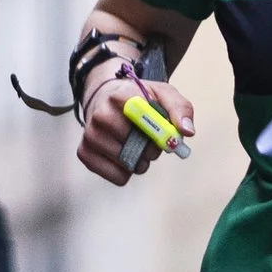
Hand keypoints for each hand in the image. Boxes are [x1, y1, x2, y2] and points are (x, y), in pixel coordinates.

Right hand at [76, 63, 195, 188]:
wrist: (106, 99)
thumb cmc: (140, 100)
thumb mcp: (163, 95)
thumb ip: (180, 109)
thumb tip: (186, 132)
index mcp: (121, 96)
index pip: (142, 118)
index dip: (158, 131)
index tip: (166, 134)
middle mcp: (100, 114)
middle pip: (137, 146)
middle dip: (151, 148)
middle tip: (150, 139)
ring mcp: (90, 135)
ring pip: (129, 164)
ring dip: (141, 162)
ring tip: (136, 146)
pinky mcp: (84, 153)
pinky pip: (118, 177)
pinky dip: (128, 172)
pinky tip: (124, 156)